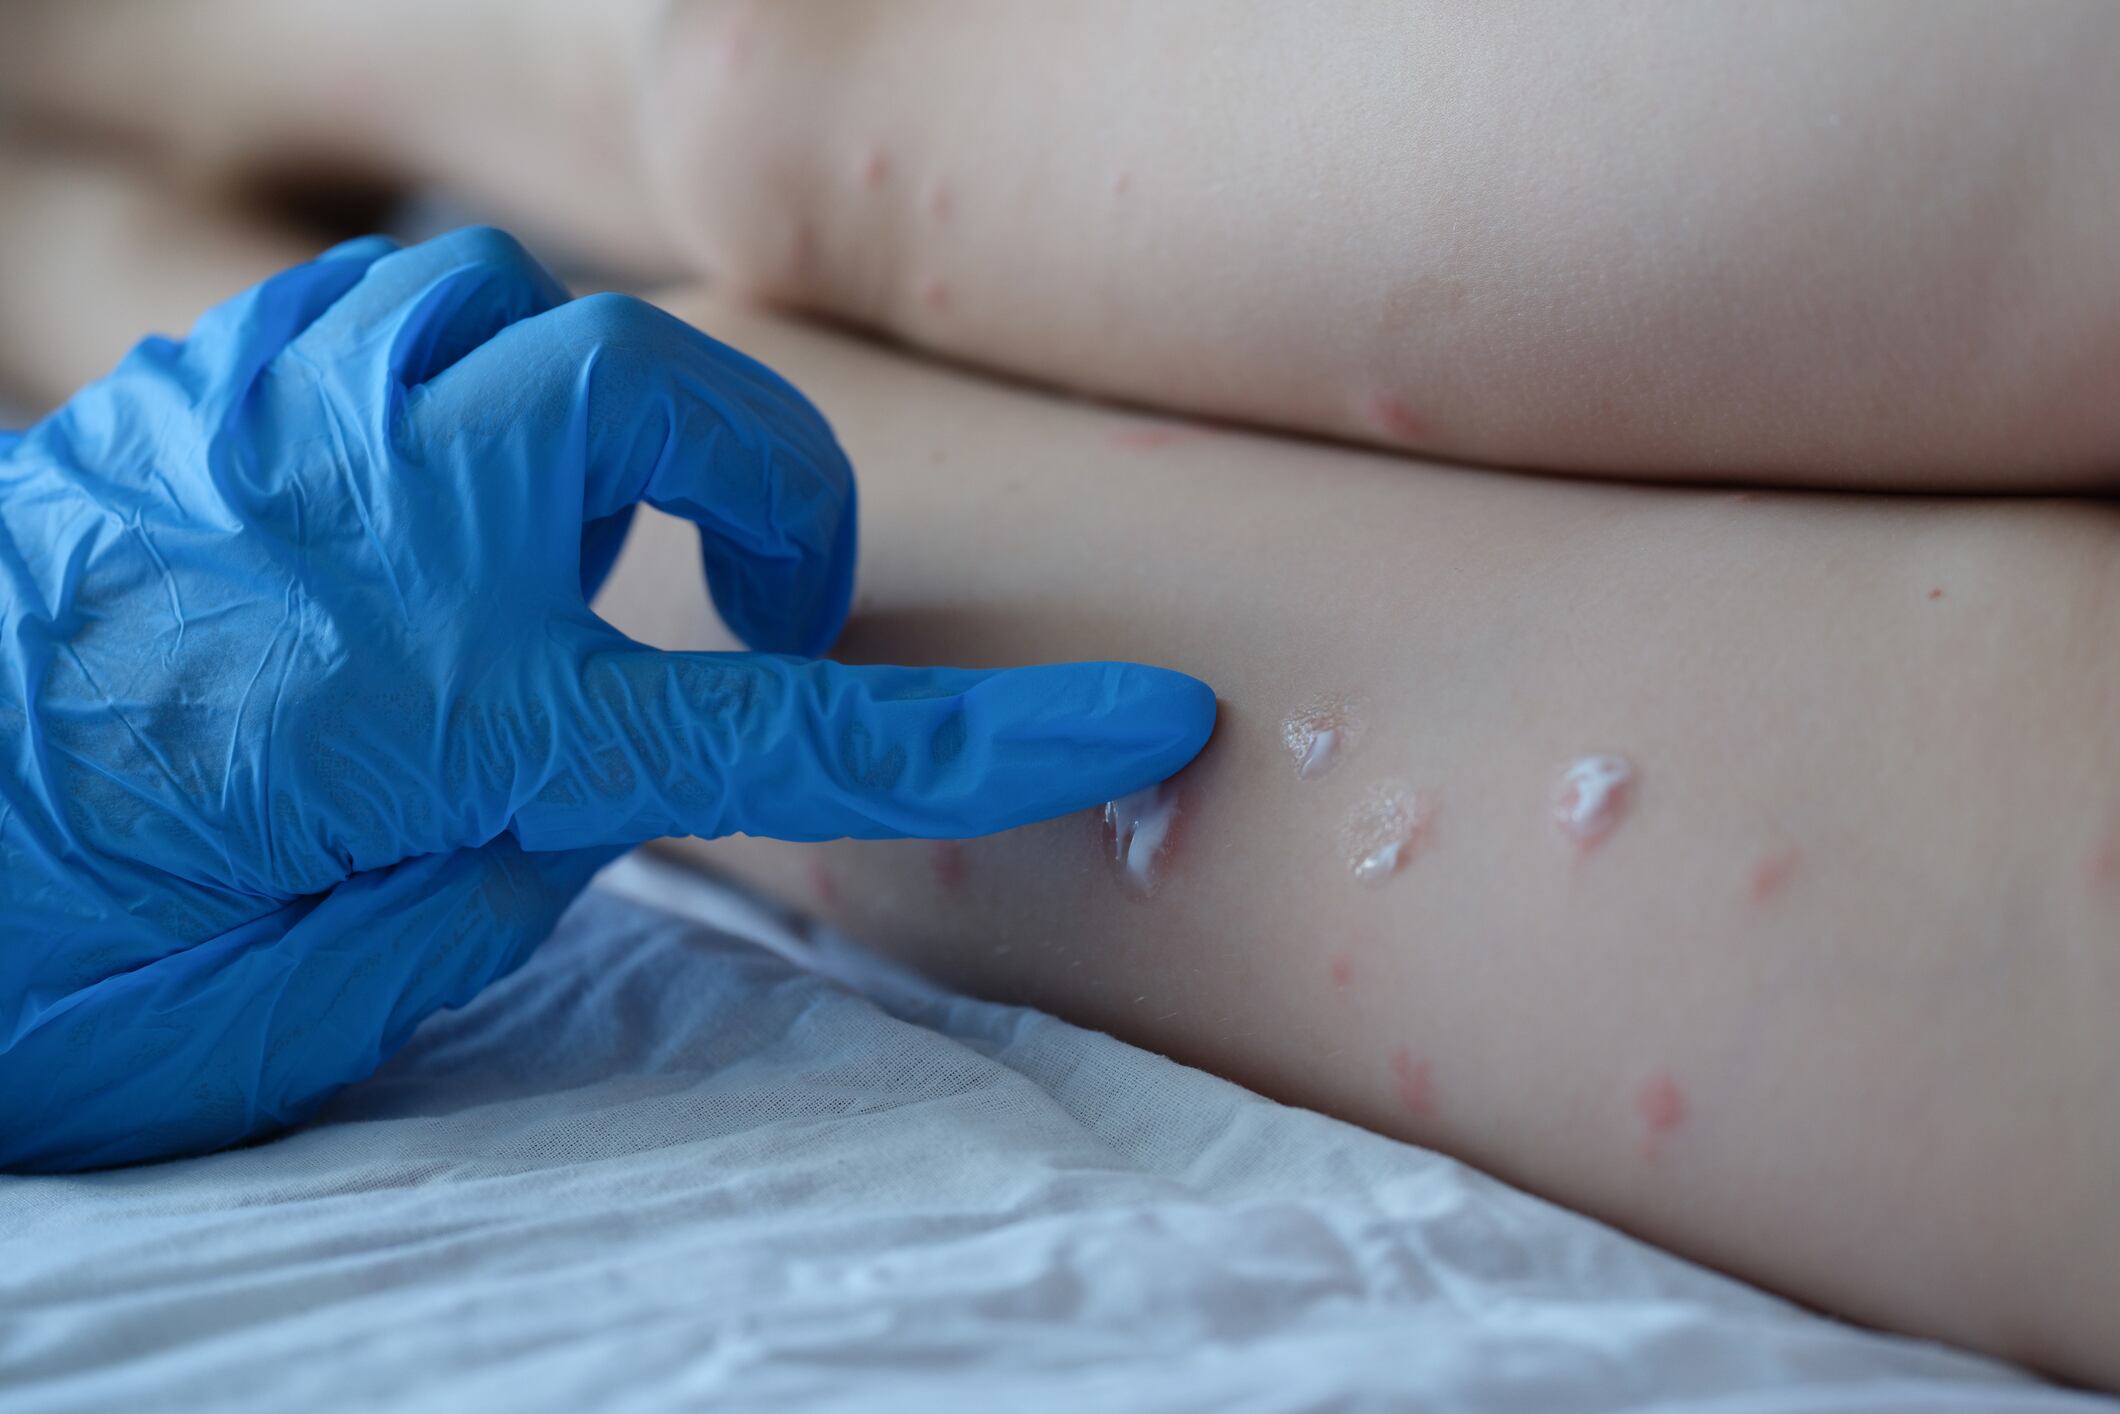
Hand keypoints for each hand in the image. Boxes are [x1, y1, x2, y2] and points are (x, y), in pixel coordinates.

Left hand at [0, 228, 1214, 1170]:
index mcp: (462, 713)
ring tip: (581, 528)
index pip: (807, 723)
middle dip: (774, 491)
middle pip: (668, 403)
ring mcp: (268, 435)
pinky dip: (446, 381)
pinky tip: (422, 481)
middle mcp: (382, 529)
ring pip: (508, 312)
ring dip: (596, 411)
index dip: (1001, 735)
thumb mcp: (362, 972)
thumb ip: (525, 835)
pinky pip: (367, 318)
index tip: (1148, 714)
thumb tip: (577, 745)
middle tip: (764, 602)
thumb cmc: (70, 965)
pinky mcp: (175, 401)